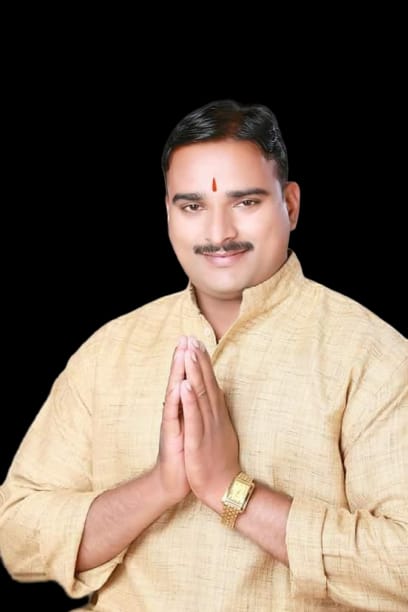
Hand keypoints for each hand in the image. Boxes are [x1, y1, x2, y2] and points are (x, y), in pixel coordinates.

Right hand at [155, 336, 189, 504]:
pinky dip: (177, 400)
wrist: (174, 482)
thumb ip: (195, 409)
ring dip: (179, 372)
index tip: (195, 340)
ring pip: (176, 392)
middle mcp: (177, 412)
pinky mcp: (172, 436)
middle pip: (180, 379)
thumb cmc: (187, 453)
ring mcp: (173, 422)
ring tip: (181, 352)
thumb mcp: (194, 428)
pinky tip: (179, 386)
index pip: (188, 379)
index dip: (192, 360)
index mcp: (185, 409)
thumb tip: (200, 393)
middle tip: (185, 337)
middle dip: (183, 358)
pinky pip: (174, 415)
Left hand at [180, 336, 239, 510]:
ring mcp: (207, 427)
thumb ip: (217, 412)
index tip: (197, 343)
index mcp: (217, 414)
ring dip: (194, 373)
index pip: (210, 383)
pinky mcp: (199, 441)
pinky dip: (188, 400)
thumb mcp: (220, 431)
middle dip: (198, 360)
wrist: (223, 489)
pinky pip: (193, 418)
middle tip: (191, 338)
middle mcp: (214, 416)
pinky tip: (183, 385)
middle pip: (206, 383)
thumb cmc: (219, 460)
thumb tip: (218, 395)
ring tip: (188, 352)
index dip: (204, 363)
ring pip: (200, 395)